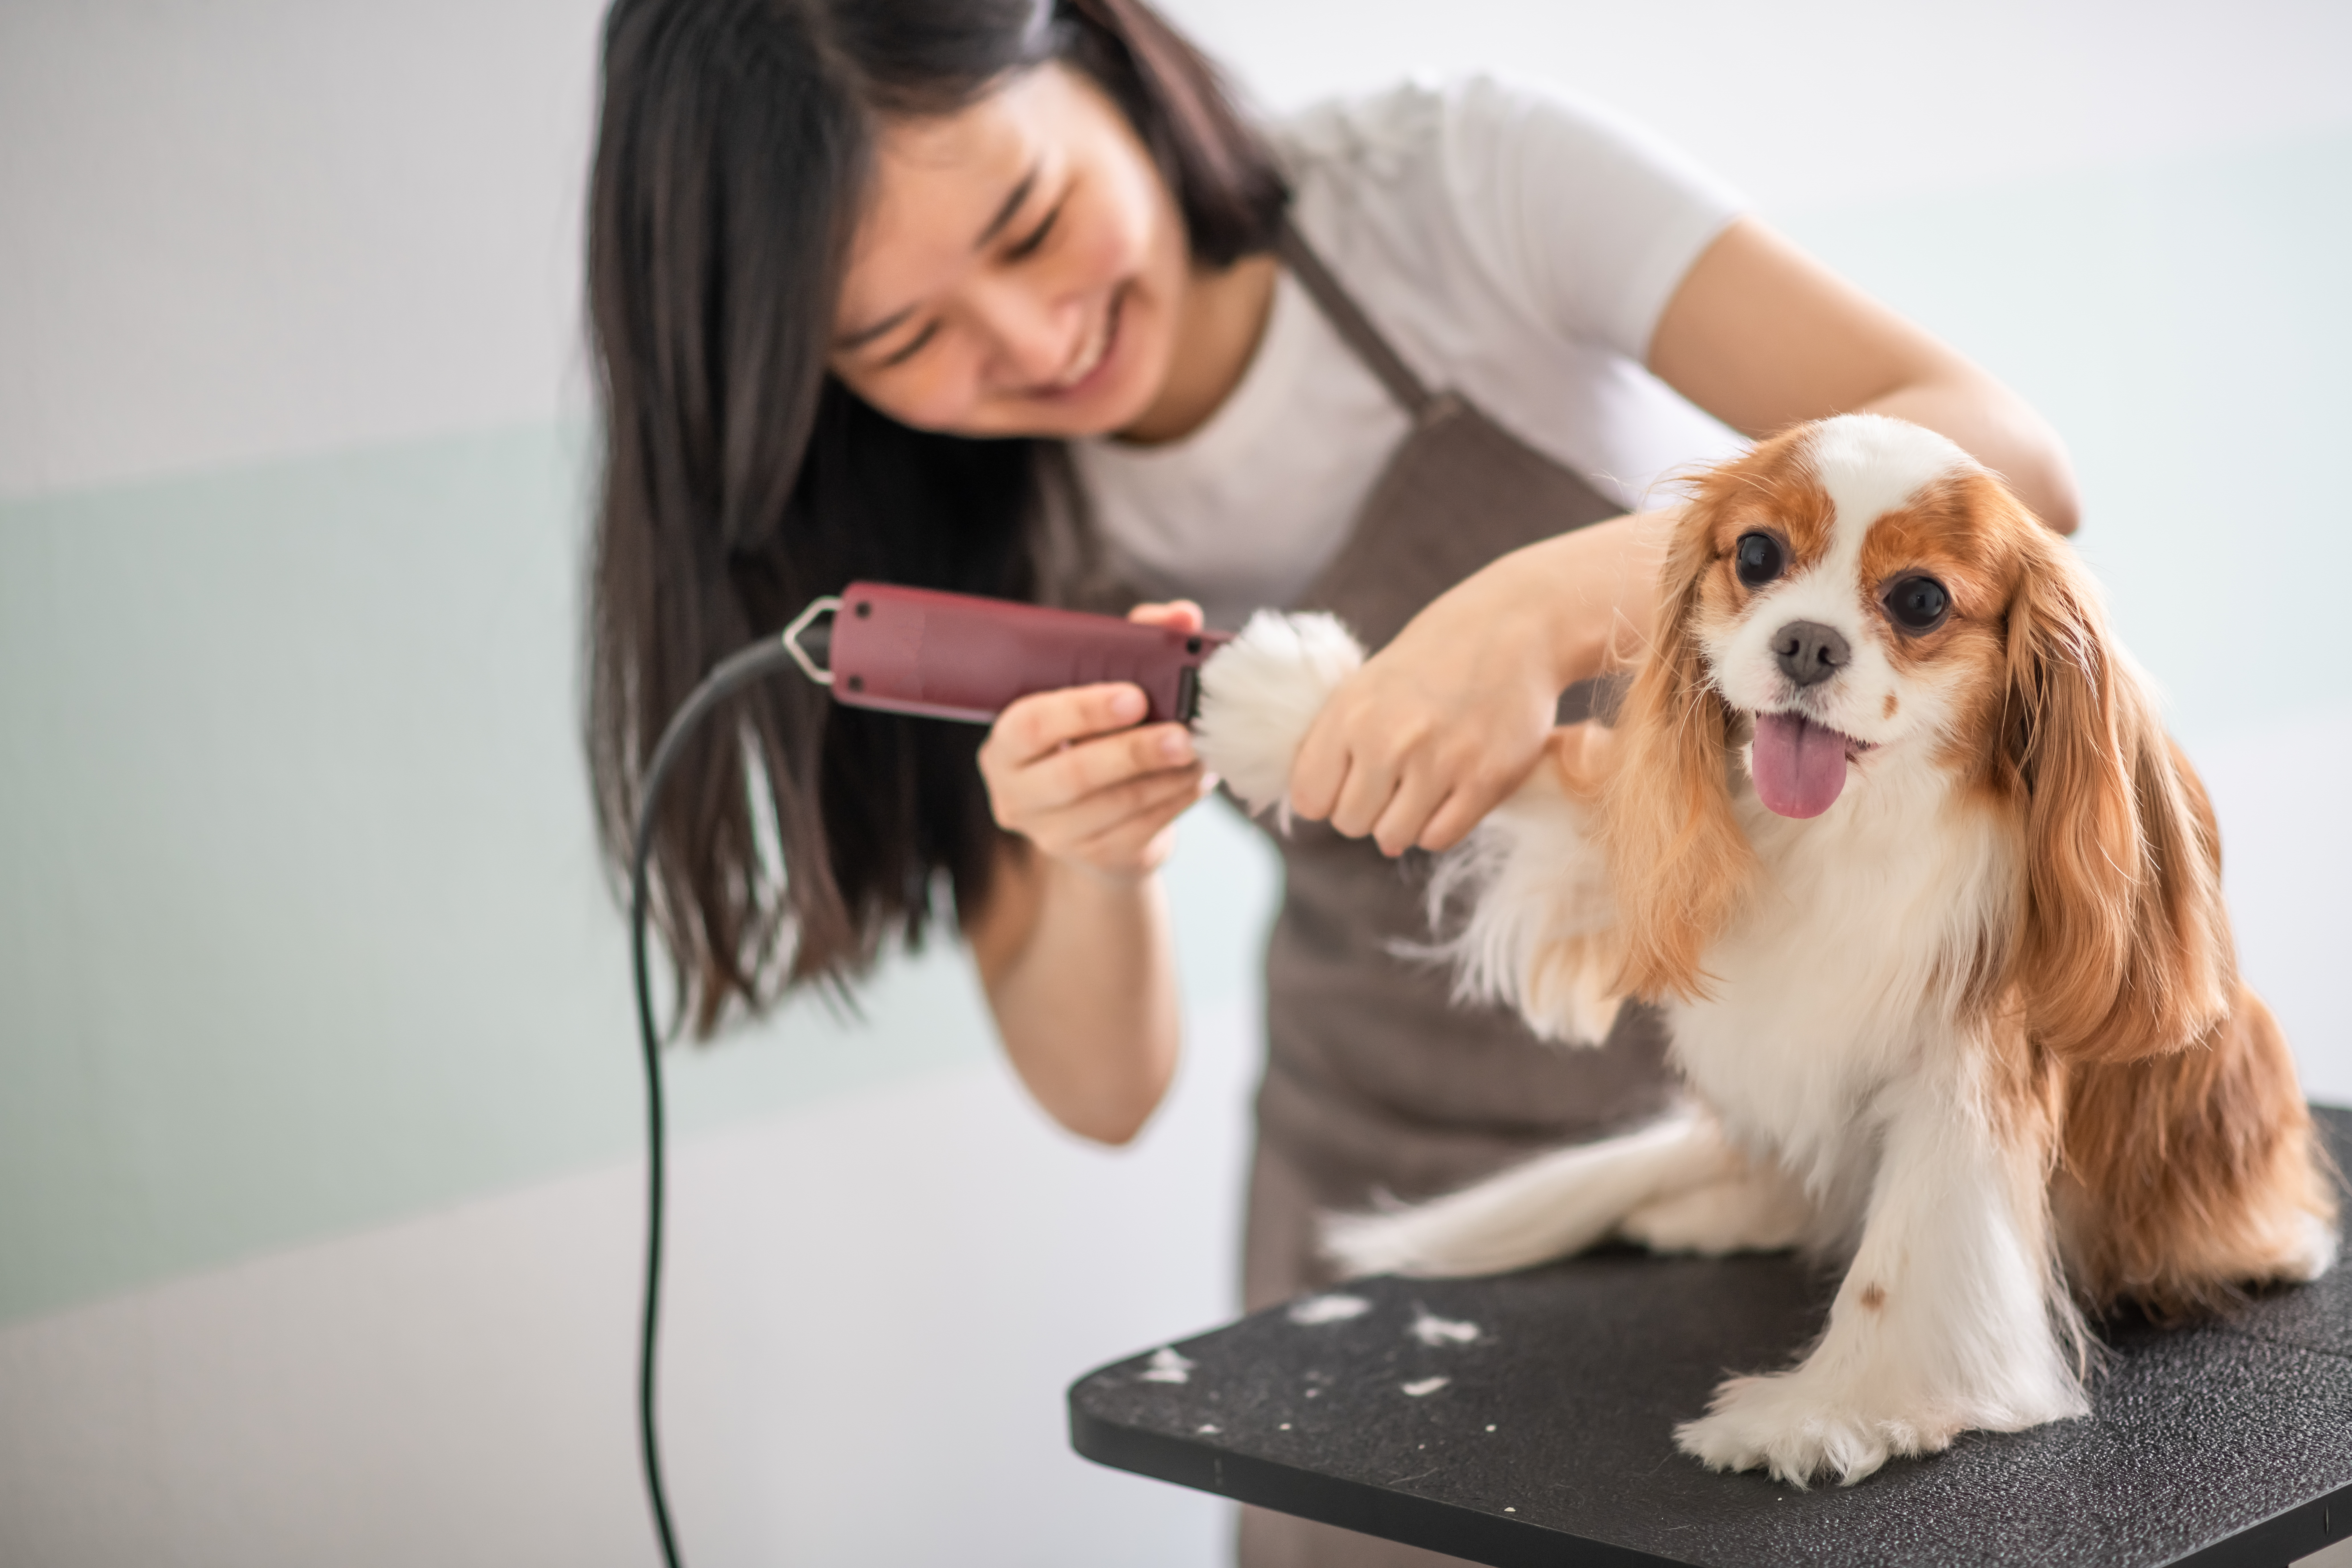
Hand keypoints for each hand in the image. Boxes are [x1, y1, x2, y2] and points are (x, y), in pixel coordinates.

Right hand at [976, 601, 1213, 881]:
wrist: (1096, 820)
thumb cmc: (1094, 739)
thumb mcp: (1102, 691)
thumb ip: (1134, 646)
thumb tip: (1183, 615)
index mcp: (1006, 745)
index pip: (1031, 725)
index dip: (1082, 710)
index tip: (1134, 697)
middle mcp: (1017, 795)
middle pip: (1074, 774)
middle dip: (1134, 752)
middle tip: (1183, 735)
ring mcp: (1053, 835)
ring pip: (1115, 806)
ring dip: (1166, 778)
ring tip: (1201, 753)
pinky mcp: (1094, 859)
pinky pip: (1142, 830)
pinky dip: (1177, 801)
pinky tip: (1198, 780)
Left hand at [1288, 568, 1569, 856]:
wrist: (1514, 626)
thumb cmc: (1434, 657)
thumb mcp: (1368, 683)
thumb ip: (1339, 741)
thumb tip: (1328, 811)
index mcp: (1350, 712)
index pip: (1308, 798)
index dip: (1327, 796)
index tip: (1348, 779)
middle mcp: (1389, 740)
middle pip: (1350, 822)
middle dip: (1366, 809)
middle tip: (1393, 779)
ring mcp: (1439, 763)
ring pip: (1393, 837)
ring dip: (1403, 821)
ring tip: (1420, 785)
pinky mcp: (1485, 781)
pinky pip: (1439, 839)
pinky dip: (1438, 825)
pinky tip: (1448, 792)